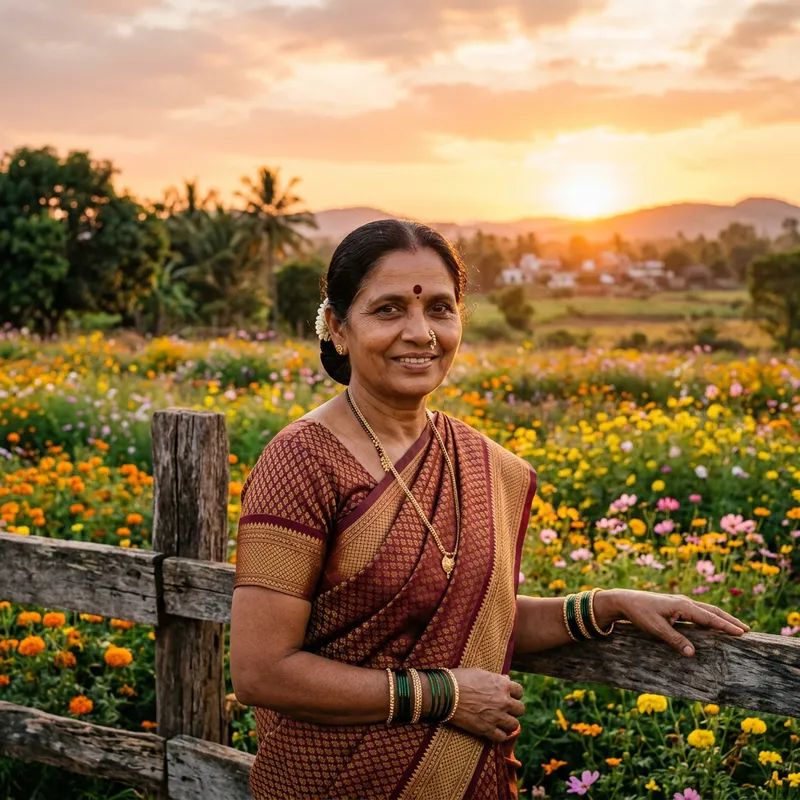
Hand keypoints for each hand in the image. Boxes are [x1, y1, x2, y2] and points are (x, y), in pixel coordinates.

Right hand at [446, 668, 524, 742]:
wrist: (446, 693)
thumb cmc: (460, 679)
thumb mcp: (480, 673)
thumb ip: (495, 678)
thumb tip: (506, 679)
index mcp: (502, 685)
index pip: (519, 691)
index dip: (514, 694)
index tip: (508, 696)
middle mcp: (503, 701)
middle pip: (520, 709)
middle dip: (514, 709)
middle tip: (505, 710)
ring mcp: (496, 716)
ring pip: (514, 725)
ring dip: (508, 723)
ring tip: (501, 722)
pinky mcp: (487, 729)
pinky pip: (502, 737)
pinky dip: (499, 736)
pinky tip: (494, 731)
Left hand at [596, 588, 749, 656]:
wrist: (625, 600)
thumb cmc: (640, 614)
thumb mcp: (656, 629)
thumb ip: (675, 640)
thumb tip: (693, 654)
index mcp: (682, 606)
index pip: (709, 617)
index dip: (725, 626)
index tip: (742, 632)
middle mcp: (684, 602)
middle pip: (712, 611)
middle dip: (729, 620)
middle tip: (746, 630)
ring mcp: (681, 602)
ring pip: (706, 610)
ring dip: (721, 618)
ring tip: (736, 626)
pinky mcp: (677, 605)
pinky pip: (699, 611)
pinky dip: (711, 616)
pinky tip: (714, 623)